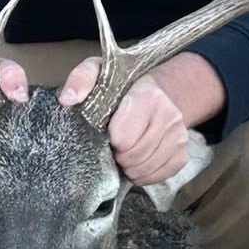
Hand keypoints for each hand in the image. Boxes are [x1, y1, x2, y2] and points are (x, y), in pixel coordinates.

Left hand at [57, 51, 223, 185]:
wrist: (160, 93)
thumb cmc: (124, 86)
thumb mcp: (98, 72)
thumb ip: (81, 79)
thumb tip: (67, 99)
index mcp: (148, 96)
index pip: (123, 137)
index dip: (109, 139)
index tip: (107, 132)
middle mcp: (169, 116)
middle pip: (133, 156)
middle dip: (117, 155)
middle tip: (112, 145)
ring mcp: (178, 137)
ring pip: (145, 169)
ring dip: (128, 167)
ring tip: (122, 153)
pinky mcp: (182, 155)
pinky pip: (159, 176)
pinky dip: (142, 175)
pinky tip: (135, 162)